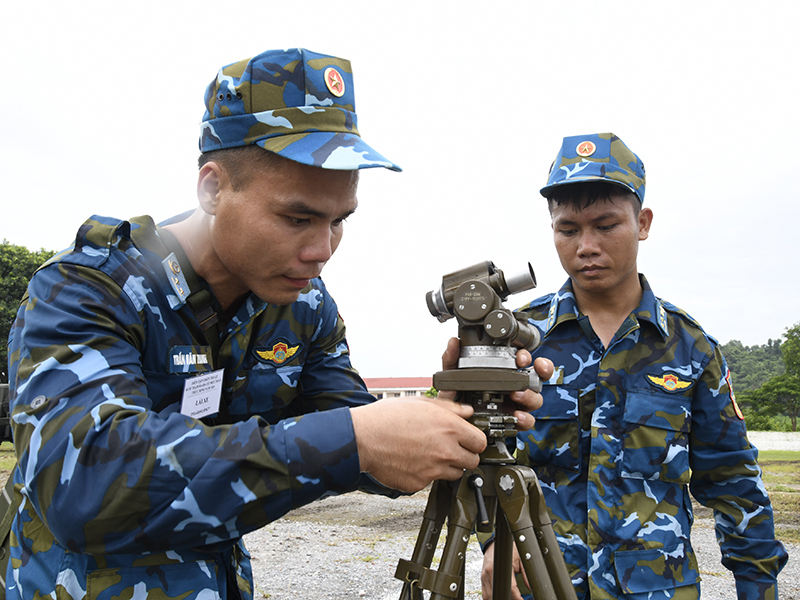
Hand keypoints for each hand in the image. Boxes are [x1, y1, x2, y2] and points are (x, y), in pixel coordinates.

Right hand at [351, 396, 486, 492]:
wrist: (363, 438)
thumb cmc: (387, 418)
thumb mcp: (421, 403)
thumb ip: (450, 408)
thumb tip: (467, 411)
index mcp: (449, 428)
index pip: (480, 442)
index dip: (474, 440)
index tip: (468, 440)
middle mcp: (445, 451)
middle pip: (473, 461)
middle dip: (464, 455)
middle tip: (450, 448)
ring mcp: (433, 470)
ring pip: (455, 473)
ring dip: (447, 466)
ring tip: (429, 454)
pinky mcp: (420, 484)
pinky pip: (432, 482)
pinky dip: (426, 474)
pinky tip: (413, 461)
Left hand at [439, 337, 552, 430]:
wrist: (455, 423)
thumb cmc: (459, 398)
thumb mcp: (453, 377)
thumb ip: (452, 359)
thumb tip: (453, 343)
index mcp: (504, 372)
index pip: (523, 360)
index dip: (526, 356)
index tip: (521, 357)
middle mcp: (515, 387)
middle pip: (537, 377)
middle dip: (541, 370)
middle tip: (528, 370)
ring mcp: (517, 405)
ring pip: (536, 398)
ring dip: (530, 396)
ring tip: (517, 395)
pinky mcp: (515, 422)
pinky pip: (528, 421)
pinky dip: (526, 419)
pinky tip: (517, 416)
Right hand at [481, 541, 528, 599]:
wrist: (496, 543)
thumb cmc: (508, 549)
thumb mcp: (521, 559)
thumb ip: (527, 574)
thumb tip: (532, 588)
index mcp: (500, 568)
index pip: (510, 589)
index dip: (518, 598)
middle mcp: (490, 573)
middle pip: (499, 595)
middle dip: (509, 598)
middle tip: (517, 598)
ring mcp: (484, 577)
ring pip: (490, 597)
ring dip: (500, 597)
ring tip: (510, 596)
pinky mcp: (482, 579)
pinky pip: (485, 594)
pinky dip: (492, 597)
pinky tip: (501, 594)